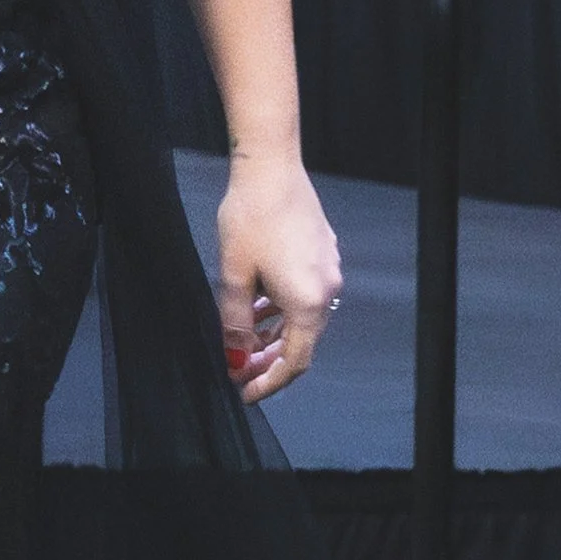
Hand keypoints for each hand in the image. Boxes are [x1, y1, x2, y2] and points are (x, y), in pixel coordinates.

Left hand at [214, 152, 341, 403]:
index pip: (295, 361)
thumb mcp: (233, 277)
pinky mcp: (322, 253)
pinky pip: (303, 294)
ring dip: (275, 333)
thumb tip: (235, 357)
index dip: (269, 381)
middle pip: (301, 341)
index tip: (244, 392)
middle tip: (238, 369)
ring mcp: (328, 269)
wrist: (270, 167)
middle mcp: (327, 289)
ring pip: (302, 317)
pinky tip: (257, 305)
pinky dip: (282, 308)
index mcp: (308, 302)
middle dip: (269, 359)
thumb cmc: (249, 218)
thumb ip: (235, 323)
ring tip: (242, 339)